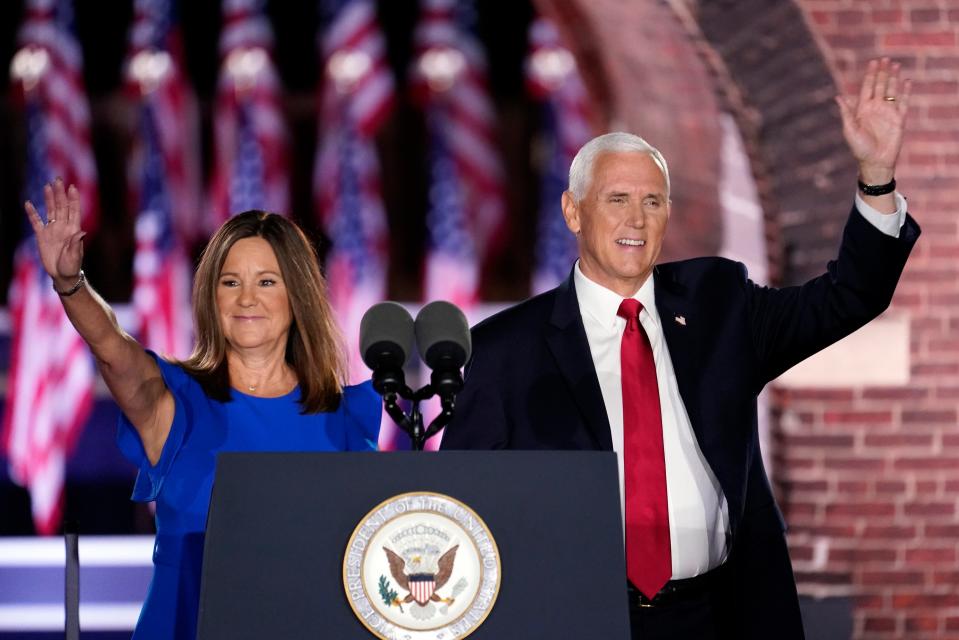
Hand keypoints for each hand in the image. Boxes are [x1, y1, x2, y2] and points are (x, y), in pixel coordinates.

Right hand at [24, 178, 85, 287]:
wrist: (62, 275)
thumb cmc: (72, 266)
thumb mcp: (75, 255)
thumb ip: (76, 243)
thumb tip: (82, 232)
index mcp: (73, 230)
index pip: (74, 211)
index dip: (73, 199)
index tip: (72, 187)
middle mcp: (63, 227)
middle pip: (61, 207)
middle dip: (60, 194)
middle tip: (58, 180)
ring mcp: (52, 230)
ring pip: (50, 211)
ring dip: (49, 199)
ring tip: (47, 186)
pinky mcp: (42, 236)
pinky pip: (36, 222)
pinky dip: (32, 213)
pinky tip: (28, 203)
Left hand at [836, 58, 910, 184]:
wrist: (875, 162)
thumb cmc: (859, 148)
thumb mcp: (849, 129)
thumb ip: (846, 112)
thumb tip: (838, 96)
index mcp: (862, 109)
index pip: (867, 87)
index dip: (870, 75)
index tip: (873, 62)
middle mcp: (875, 108)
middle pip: (880, 85)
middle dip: (882, 73)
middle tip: (885, 59)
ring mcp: (888, 112)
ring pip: (892, 91)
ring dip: (893, 78)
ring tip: (896, 65)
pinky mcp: (899, 118)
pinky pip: (903, 102)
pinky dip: (905, 92)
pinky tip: (906, 82)